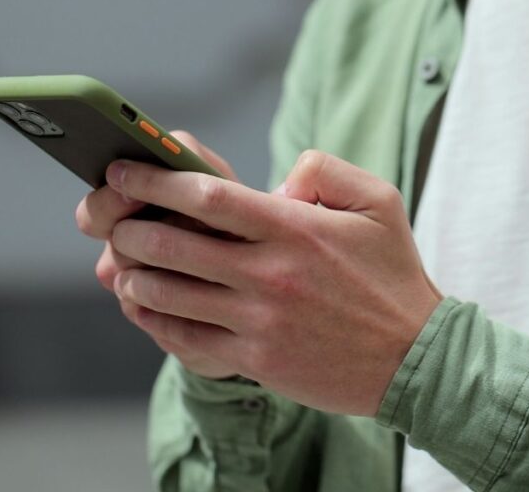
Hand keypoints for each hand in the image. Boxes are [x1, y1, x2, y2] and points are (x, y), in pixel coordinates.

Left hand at [106, 150, 442, 415]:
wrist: (414, 358)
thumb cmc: (392, 276)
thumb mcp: (378, 202)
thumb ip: (325, 169)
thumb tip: (276, 179)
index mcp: (294, 228)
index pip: (207, 195)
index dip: (154, 180)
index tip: (124, 169)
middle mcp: (270, 273)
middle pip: (173, 243)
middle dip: (129, 227)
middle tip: (113, 220)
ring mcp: (260, 320)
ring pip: (170, 294)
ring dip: (135, 274)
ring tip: (124, 263)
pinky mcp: (256, 358)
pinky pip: (186, 338)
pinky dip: (154, 320)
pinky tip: (146, 306)